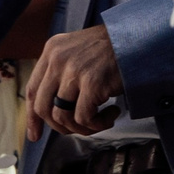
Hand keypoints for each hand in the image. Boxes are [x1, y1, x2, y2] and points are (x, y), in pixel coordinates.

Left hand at [26, 23, 123, 141]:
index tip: (35, 135)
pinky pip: (84, 118)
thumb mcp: (78, 51)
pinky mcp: (92, 83)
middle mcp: (57, 60)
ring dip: (81, 127)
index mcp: (51, 51)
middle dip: (58, 127)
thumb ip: (62, 71)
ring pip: (61, 116)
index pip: (32, 90)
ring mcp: (73, 72)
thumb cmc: (113, 49)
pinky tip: (112, 113)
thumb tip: (53, 107)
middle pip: (42, 108)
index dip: (32, 117)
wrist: (141, 38)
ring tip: (100, 121)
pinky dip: (98, 124)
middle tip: (77, 130)